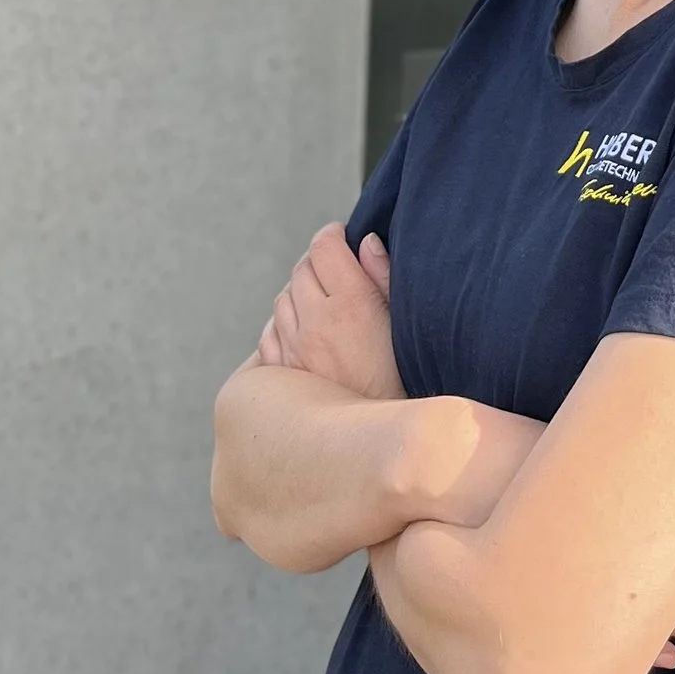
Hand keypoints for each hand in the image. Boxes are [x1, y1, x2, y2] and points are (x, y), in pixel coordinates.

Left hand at [259, 224, 401, 400]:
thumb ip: (384, 275)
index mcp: (351, 304)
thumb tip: (366, 243)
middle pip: (301, 270)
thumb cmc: (402, 378)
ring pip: (282, 300)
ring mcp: (294, 350)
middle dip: (317, 263)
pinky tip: (304, 332)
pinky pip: (269, 333)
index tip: (340, 237)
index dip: (332, 235)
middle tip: (335, 270)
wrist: (380, 438)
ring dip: (299, 293)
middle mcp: (316, 324)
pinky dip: (283, 325)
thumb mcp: (405, 321)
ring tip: (322, 302)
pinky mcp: (282, 372)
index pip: (324, 247)